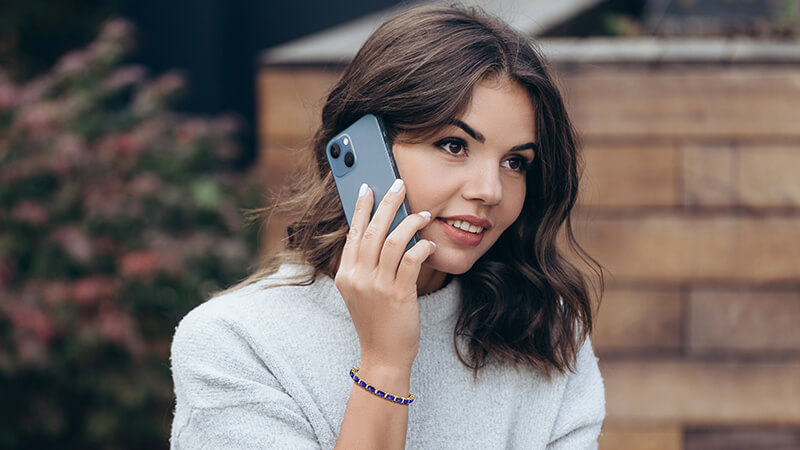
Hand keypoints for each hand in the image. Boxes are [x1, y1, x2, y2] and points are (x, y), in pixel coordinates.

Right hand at [334, 179, 436, 370]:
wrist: (382, 356)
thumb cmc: (375, 322)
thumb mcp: (359, 292)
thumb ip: (362, 266)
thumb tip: (377, 234)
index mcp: (346, 274)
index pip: (353, 233)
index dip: (362, 208)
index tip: (368, 188)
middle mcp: (358, 277)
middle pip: (373, 230)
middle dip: (387, 203)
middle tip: (398, 185)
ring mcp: (377, 286)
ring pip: (393, 241)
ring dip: (410, 222)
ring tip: (422, 213)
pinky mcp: (398, 294)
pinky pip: (411, 260)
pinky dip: (421, 246)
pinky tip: (428, 243)